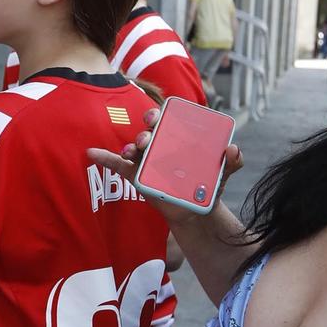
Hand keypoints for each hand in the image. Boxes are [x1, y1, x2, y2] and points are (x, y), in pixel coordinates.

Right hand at [84, 108, 243, 225]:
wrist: (197, 213)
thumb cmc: (207, 187)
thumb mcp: (222, 174)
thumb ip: (232, 162)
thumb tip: (234, 150)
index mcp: (178, 138)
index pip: (166, 120)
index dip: (159, 113)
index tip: (158, 114)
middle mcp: (160, 144)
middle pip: (148, 131)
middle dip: (146, 129)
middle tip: (149, 137)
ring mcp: (146, 159)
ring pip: (134, 147)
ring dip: (131, 145)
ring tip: (134, 150)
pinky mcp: (136, 175)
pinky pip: (117, 164)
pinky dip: (104, 157)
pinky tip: (92, 152)